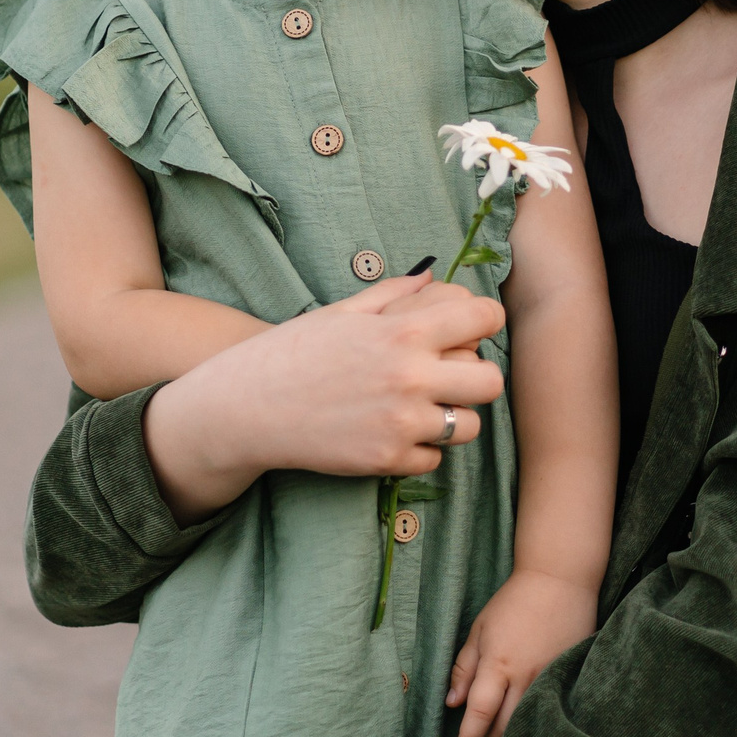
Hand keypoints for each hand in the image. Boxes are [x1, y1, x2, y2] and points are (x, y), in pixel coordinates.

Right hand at [143, 275, 504, 521]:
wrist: (246, 407)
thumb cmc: (292, 352)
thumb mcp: (341, 312)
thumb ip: (393, 294)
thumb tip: (431, 275)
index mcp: (402, 332)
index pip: (483, 318)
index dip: (483, 320)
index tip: (472, 327)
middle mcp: (410, 377)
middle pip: (490, 380)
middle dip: (475, 376)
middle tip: (450, 376)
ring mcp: (400, 424)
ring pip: (469, 427)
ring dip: (451, 417)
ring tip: (422, 409)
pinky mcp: (387, 461)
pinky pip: (434, 460)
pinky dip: (419, 450)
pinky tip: (392, 433)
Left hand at [445, 568, 598, 736]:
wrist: (560, 580)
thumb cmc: (514, 602)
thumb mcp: (480, 628)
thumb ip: (465, 667)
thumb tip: (452, 703)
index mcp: (498, 663)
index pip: (479, 713)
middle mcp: (524, 675)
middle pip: (505, 726)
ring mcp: (550, 677)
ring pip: (529, 722)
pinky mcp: (569, 675)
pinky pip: (551, 708)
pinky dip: (539, 725)